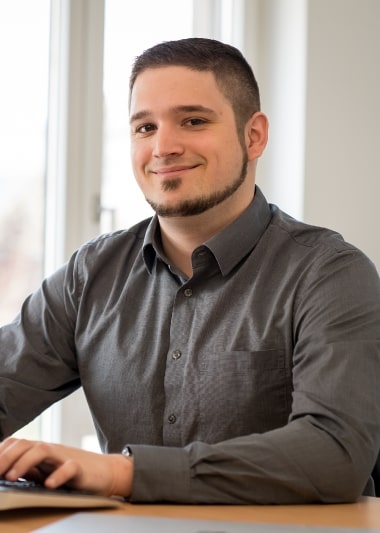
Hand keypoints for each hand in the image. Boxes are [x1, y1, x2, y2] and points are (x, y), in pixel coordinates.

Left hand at [0, 437, 132, 496]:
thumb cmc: (72, 472)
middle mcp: (50, 450)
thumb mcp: (45, 470)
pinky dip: (58, 475)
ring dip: (24, 462)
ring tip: (12, 476)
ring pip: (43, 450)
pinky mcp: (80, 469)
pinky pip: (69, 468)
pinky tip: (49, 484)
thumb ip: (27, 469)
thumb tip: (4, 473)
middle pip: (26, 444)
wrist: (105, 471)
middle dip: (6, 457)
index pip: (16, 444)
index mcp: (40, 450)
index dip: (1, 452)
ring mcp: (65, 457)